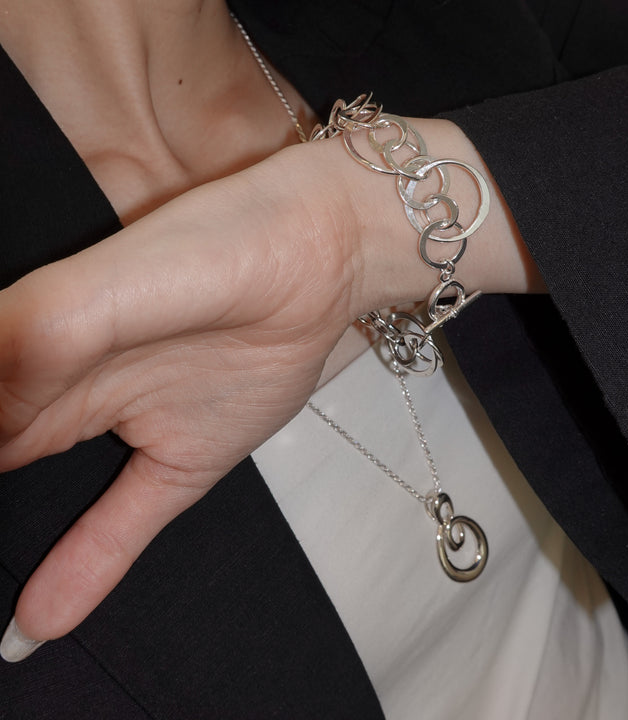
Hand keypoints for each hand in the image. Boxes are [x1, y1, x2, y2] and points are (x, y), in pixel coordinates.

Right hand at [0, 119, 538, 658]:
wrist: (322, 261)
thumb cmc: (225, 245)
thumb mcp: (116, 283)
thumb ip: (40, 339)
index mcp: (30, 332)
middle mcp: (65, 382)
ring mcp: (123, 421)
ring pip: (41, 492)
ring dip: (9, 535)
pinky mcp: (180, 457)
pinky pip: (120, 523)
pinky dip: (83, 568)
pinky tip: (40, 620)